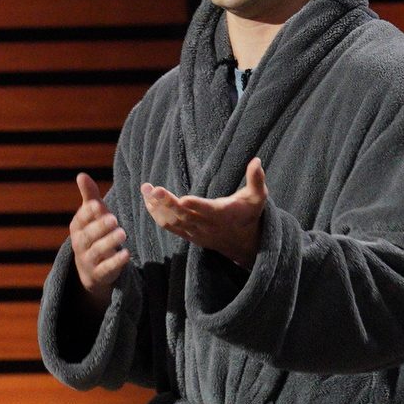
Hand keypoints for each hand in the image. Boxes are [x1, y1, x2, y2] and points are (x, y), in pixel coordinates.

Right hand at [69, 172, 130, 311]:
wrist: (90, 269)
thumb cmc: (94, 234)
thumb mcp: (92, 216)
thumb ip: (89, 196)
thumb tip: (81, 174)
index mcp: (77, 227)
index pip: (81, 218)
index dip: (89, 212)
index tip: (98, 205)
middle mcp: (80, 243)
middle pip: (89, 235)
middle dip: (100, 227)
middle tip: (113, 219)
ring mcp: (88, 260)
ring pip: (98, 251)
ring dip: (110, 242)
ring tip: (123, 234)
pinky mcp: (99, 274)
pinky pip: (107, 268)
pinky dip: (116, 262)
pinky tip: (127, 254)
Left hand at [141, 157, 267, 267]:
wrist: (243, 243)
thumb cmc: (249, 214)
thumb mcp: (258, 197)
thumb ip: (256, 180)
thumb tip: (257, 160)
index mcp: (222, 214)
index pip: (207, 210)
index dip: (195, 206)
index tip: (183, 198)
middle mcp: (206, 225)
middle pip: (184, 215)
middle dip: (167, 202)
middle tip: (152, 188)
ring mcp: (195, 232)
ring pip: (172, 221)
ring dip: (156, 206)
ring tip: (145, 189)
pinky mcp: (188, 235)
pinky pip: (169, 226)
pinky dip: (156, 214)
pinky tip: (147, 200)